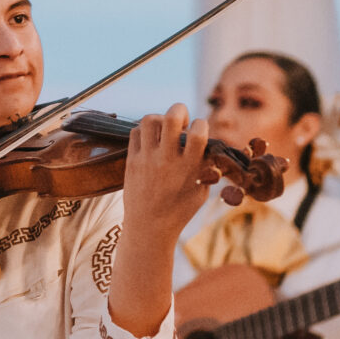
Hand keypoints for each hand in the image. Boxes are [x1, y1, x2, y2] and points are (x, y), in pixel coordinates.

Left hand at [119, 106, 216, 242]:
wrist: (148, 228)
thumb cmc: (179, 211)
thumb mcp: (200, 191)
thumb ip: (205, 168)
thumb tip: (208, 148)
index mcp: (188, 167)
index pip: (198, 132)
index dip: (201, 124)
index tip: (199, 130)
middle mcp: (167, 159)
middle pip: (171, 117)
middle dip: (179, 109)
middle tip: (181, 119)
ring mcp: (147, 159)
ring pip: (149, 120)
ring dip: (160, 118)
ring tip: (164, 129)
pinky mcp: (131, 161)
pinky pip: (135, 132)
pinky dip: (144, 130)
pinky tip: (150, 139)